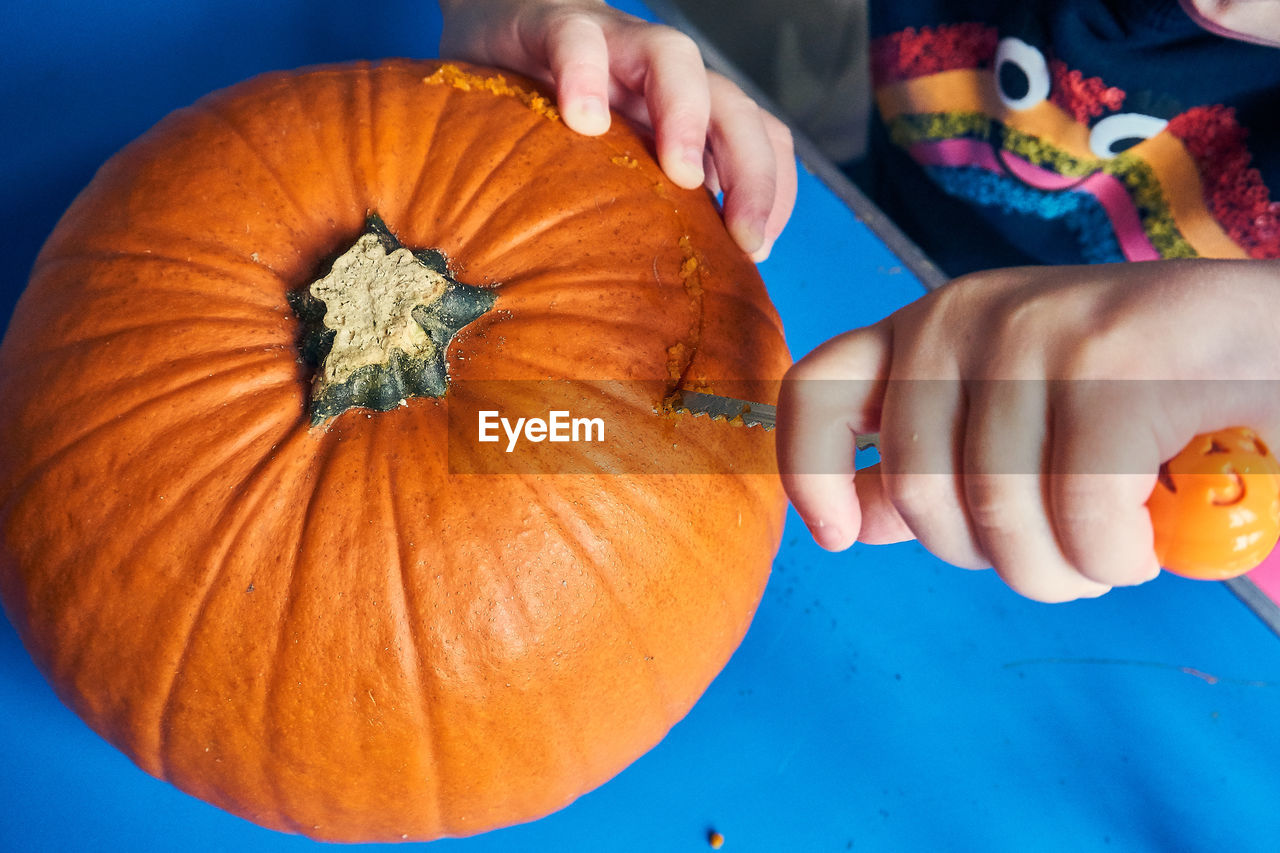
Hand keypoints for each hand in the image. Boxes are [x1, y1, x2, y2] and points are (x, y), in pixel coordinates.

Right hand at [437, 0, 795, 259]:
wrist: (497, 30)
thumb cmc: (554, 116)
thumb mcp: (611, 167)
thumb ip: (646, 208)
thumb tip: (672, 293)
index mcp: (687, 112)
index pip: (760, 139)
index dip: (773, 192)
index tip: (757, 253)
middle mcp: (663, 77)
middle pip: (734, 107)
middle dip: (752, 173)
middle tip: (744, 238)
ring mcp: (616, 46)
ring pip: (675, 59)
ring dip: (686, 118)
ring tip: (681, 176)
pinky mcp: (557, 26)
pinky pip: (578, 41)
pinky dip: (585, 76)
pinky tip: (582, 121)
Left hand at [776, 259, 1279, 601]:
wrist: (1271, 340)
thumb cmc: (1141, 390)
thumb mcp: (1016, 417)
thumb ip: (935, 462)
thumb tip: (851, 516)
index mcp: (928, 329)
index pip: (818, 390)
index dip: (808, 474)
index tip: (834, 537)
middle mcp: (964, 317)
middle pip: (918, 494)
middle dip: (993, 559)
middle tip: (1058, 556)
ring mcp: (1036, 331)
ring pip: (998, 519)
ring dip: (1063, 571)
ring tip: (1108, 551)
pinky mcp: (1112, 363)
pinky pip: (1078, 519)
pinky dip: (1116, 558)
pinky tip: (1145, 543)